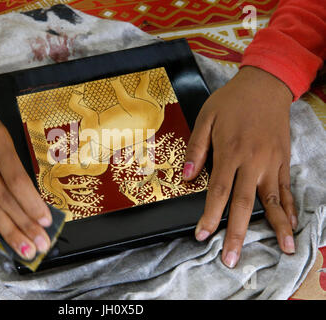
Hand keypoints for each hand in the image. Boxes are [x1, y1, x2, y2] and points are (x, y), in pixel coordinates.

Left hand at [183, 66, 296, 267]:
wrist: (264, 86)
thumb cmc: (231, 102)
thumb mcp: (205, 118)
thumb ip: (196, 149)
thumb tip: (186, 176)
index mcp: (230, 152)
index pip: (218, 192)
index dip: (210, 216)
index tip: (203, 236)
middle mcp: (253, 161)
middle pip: (244, 203)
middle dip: (237, 232)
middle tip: (232, 258)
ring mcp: (271, 162)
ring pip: (273, 199)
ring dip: (277, 226)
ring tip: (283, 249)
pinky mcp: (283, 160)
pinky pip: (286, 187)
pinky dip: (290, 207)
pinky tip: (293, 223)